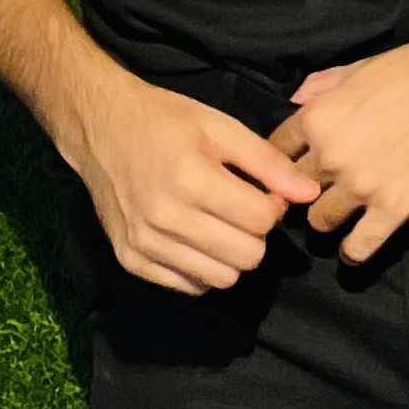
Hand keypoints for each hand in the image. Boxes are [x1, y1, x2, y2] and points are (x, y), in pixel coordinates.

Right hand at [65, 67, 318, 295]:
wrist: (100, 127)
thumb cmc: (164, 121)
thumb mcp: (220, 127)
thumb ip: (268, 162)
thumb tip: (308, 194)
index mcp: (190, 179)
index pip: (261, 221)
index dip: (272, 206)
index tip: (262, 192)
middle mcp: (165, 217)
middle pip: (247, 257)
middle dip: (255, 235)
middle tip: (241, 210)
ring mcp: (144, 243)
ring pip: (221, 279)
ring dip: (231, 256)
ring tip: (218, 225)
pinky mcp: (130, 260)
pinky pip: (188, 287)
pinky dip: (201, 269)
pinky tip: (194, 239)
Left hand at [270, 26, 408, 264]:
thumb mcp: (360, 68)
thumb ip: (323, 87)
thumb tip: (295, 101)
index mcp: (319, 118)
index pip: (277, 151)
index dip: (283, 161)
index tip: (295, 168)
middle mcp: (332, 155)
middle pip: (296, 189)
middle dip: (306, 189)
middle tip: (323, 189)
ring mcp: (363, 185)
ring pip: (321, 221)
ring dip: (328, 218)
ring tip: (343, 215)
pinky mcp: (397, 208)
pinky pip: (360, 246)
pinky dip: (354, 251)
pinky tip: (356, 247)